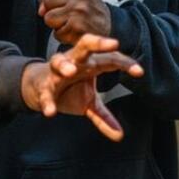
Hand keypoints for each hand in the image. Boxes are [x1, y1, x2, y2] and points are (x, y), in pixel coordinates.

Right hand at [20, 34, 143, 140]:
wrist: (38, 87)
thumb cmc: (69, 88)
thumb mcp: (89, 103)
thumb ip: (103, 117)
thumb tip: (120, 135)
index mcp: (90, 63)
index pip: (110, 59)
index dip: (125, 63)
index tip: (140, 72)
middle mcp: (74, 62)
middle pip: (85, 45)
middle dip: (98, 43)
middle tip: (113, 43)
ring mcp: (57, 72)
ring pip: (59, 61)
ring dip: (64, 65)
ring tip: (70, 71)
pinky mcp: (43, 85)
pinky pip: (44, 91)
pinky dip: (47, 101)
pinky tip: (50, 112)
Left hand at [38, 0, 110, 43]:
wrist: (108, 25)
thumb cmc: (89, 8)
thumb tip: (41, 10)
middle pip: (47, 0)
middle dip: (54, 9)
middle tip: (69, 11)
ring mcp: (79, 9)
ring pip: (48, 17)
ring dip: (57, 23)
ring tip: (71, 20)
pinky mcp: (77, 26)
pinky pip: (56, 32)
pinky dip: (63, 34)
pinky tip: (74, 29)